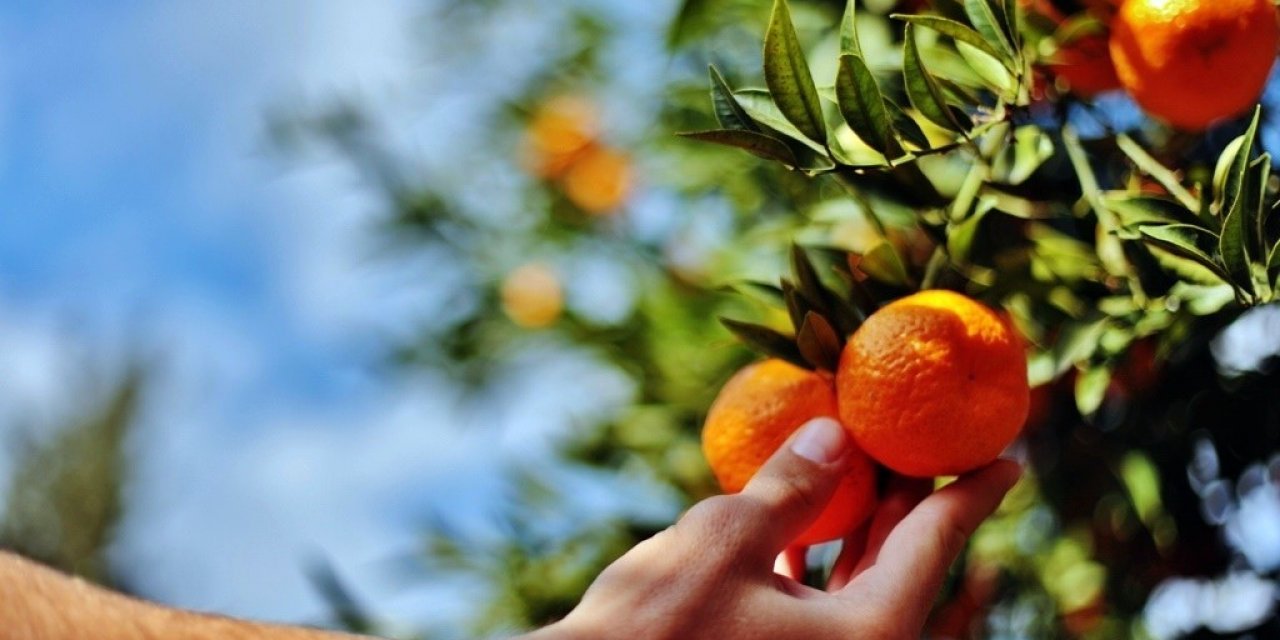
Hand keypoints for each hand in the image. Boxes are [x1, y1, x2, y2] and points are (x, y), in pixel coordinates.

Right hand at [524, 417, 1021, 639]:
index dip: (973, 494)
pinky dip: (818, 562)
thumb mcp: (723, 540)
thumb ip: (789, 487)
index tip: (1011, 458)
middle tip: (930, 446)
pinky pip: (819, 608)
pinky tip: (799, 525)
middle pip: (904, 566)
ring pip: (860, 588)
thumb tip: (835, 433)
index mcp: (867, 637)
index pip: (935, 548)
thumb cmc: (652, 627)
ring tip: (868, 467)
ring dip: (863, 527)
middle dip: (916, 502)